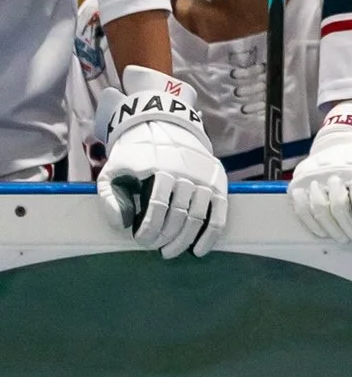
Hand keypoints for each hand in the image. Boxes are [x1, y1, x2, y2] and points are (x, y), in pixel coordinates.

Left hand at [96, 72, 227, 258]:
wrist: (164, 125)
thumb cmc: (134, 154)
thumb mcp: (112, 170)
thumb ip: (108, 198)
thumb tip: (122, 225)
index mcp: (159, 167)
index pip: (157, 207)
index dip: (149, 229)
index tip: (140, 240)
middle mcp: (186, 172)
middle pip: (178, 215)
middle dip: (165, 237)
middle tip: (155, 248)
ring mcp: (204, 177)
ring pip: (197, 217)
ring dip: (184, 240)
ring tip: (170, 251)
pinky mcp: (218, 182)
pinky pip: (219, 213)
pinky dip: (210, 235)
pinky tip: (199, 250)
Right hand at [290, 104, 351, 243]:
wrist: (343, 139)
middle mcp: (335, 170)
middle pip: (341, 207)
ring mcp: (314, 176)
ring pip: (321, 210)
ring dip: (333, 230)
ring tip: (344, 238)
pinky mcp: (298, 181)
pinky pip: (301, 207)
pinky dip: (311, 224)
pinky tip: (323, 232)